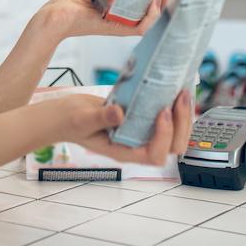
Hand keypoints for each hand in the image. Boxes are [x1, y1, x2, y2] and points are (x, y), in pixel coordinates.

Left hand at [36, 0, 178, 39]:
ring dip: (165, 3)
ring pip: (154, 17)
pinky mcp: (120, 31)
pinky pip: (142, 27)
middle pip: (158, 6)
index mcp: (128, 3)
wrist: (62, 10)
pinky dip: (151, 15)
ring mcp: (126, 24)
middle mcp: (130, 15)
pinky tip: (154, 1)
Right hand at [46, 89, 193, 165]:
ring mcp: (139, 132)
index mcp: (124, 151)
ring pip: (173, 134)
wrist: (63, 114)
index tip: (161, 112)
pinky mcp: (140, 119)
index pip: (154, 155)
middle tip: (180, 96)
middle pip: (172, 146)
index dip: (164, 136)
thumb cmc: (69, 121)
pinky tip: (174, 90)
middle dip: (181, 123)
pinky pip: (164, 119)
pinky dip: (174, 107)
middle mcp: (136, 145)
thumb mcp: (82, 118)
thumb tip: (120, 113)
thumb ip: (101, 117)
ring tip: (182, 91)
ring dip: (182, 115)